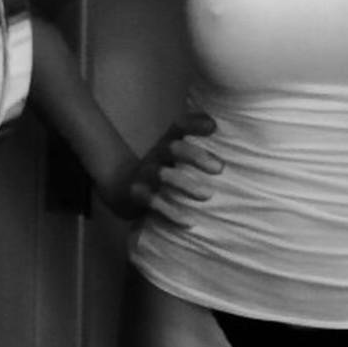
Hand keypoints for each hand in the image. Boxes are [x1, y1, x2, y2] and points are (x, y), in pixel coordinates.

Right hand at [106, 112, 223, 226]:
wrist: (122, 188)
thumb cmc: (162, 170)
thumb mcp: (176, 156)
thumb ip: (200, 150)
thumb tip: (226, 140)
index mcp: (168, 143)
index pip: (180, 126)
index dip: (194, 124)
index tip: (213, 127)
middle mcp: (156, 155)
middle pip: (173, 148)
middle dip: (196, 156)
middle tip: (220, 168)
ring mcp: (144, 174)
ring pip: (162, 175)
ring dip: (186, 184)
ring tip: (207, 195)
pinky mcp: (136, 195)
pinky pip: (152, 202)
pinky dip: (171, 212)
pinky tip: (188, 222)